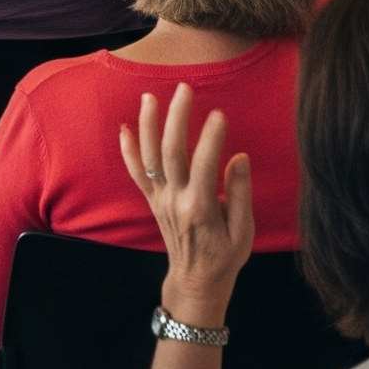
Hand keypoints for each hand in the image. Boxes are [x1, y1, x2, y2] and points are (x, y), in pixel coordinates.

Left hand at [120, 84, 252, 325]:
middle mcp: (175, 200)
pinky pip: (135, 172)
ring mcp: (160, 199)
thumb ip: (240, 193)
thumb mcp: (243, 229)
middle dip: (177, 118)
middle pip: (171, 152)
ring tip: (149, 97)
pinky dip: (128, 150)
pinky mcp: (152, 200)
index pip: (205, 165)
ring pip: (148, 157)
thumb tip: (239, 157)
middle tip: (184, 89)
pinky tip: (124, 127)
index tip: (219, 113)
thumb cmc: (225, 255)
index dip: (211, 138)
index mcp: (202, 207)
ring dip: (148, 125)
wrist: (196, 279)